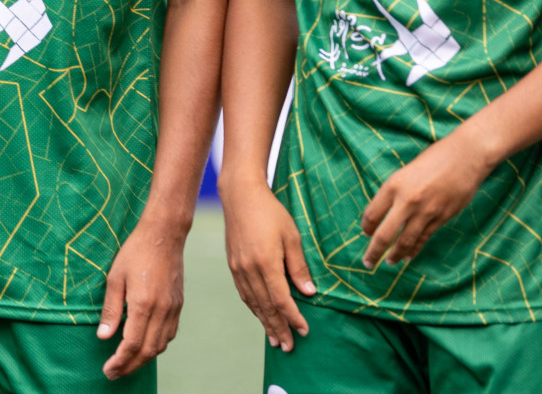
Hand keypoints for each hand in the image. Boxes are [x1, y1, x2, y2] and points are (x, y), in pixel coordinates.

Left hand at [98, 218, 186, 379]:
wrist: (164, 236)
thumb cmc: (135, 252)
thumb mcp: (114, 277)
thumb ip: (110, 309)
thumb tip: (103, 336)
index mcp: (143, 304)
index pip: (132, 344)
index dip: (120, 361)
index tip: (108, 370)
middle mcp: (162, 311)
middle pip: (148, 351)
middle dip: (130, 366)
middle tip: (114, 374)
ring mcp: (173, 309)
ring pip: (160, 345)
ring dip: (143, 359)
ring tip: (126, 364)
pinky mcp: (178, 305)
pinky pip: (169, 334)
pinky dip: (156, 346)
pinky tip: (145, 346)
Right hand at [221, 180, 315, 350]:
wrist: (240, 196)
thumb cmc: (270, 212)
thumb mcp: (291, 236)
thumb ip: (298, 266)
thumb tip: (308, 292)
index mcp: (266, 262)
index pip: (281, 299)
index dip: (293, 318)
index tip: (304, 330)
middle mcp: (249, 269)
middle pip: (265, 306)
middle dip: (278, 328)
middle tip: (289, 347)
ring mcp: (238, 267)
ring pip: (252, 302)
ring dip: (264, 322)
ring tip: (275, 339)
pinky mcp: (233, 264)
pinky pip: (243, 292)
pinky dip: (253, 307)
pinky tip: (260, 314)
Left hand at [361, 130, 492, 268]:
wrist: (465, 157)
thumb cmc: (433, 159)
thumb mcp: (404, 172)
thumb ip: (394, 193)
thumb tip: (383, 214)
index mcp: (392, 186)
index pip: (371, 214)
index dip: (366, 227)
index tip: (365, 234)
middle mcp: (407, 201)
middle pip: (385, 234)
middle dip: (374, 252)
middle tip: (367, 263)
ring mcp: (426, 212)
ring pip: (406, 241)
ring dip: (395, 255)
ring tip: (388, 263)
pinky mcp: (442, 218)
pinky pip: (424, 238)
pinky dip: (414, 249)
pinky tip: (408, 256)